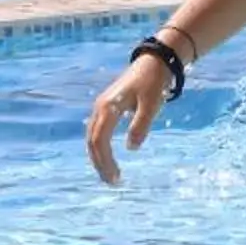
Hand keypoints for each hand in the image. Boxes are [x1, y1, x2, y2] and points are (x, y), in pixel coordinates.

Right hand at [85, 55, 172, 183]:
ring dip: (99, 157)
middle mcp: (100, 108)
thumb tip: (131, 148)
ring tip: (110, 175)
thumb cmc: (154, 82)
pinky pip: (97, 132)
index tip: (116, 177)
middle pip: (92, 142)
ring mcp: (101, 107)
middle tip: (112, 182)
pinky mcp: (107, 107)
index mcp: (108, 107)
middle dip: (100, 163)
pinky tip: (108, 158)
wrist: (154, 62)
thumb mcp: (152, 104)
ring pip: (92, 137)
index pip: (99, 140)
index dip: (105, 160)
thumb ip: (141, 125)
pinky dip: (100, 147)